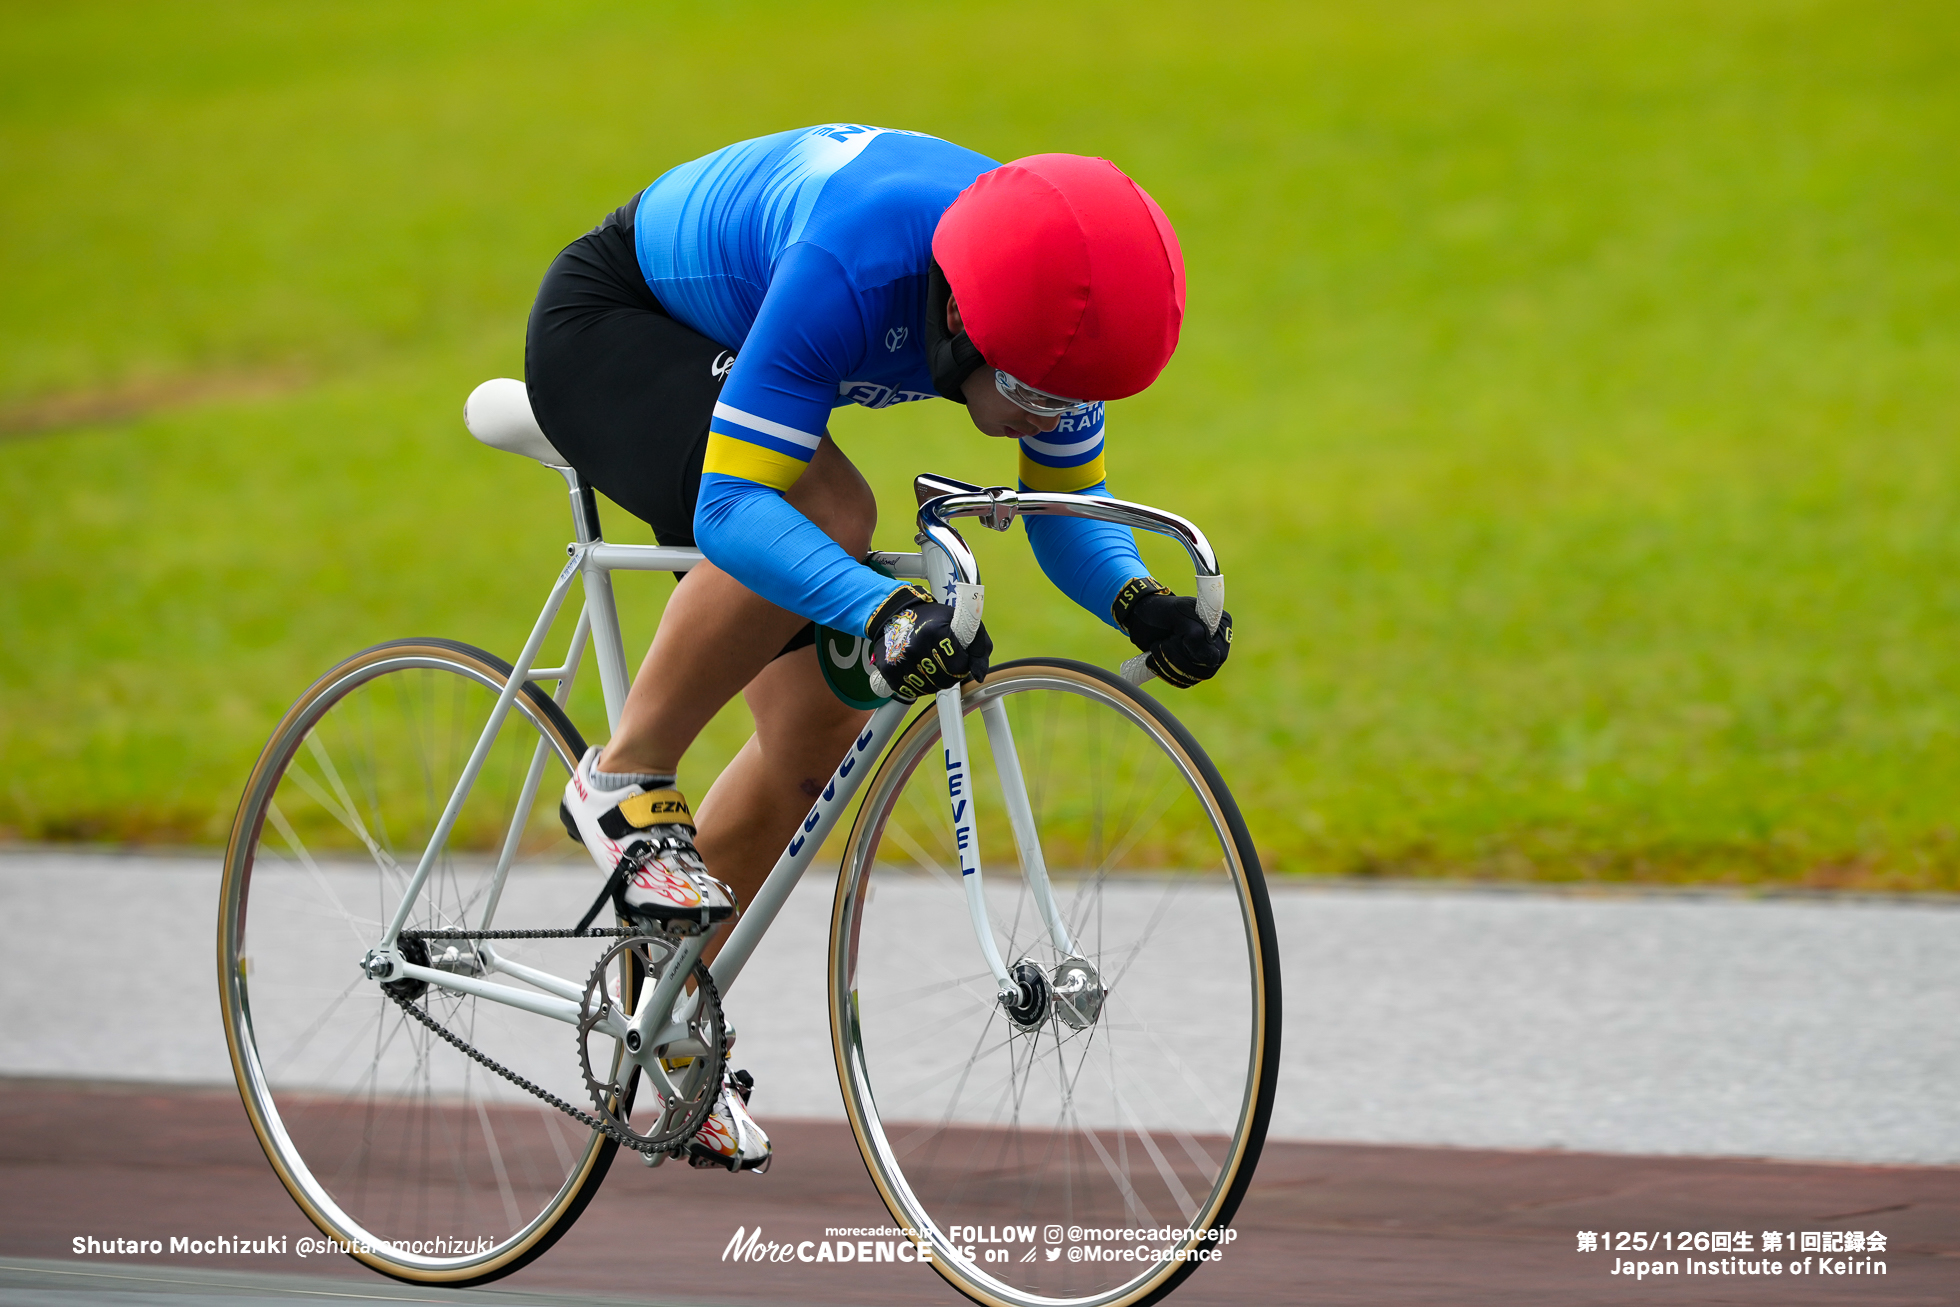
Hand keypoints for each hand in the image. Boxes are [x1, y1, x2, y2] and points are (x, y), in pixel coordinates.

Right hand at [866, 584, 992, 703]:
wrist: (895, 614)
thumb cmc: (931, 619)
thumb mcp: (960, 621)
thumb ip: (979, 647)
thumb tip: (980, 676)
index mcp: (935, 633)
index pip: (960, 666)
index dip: (963, 662)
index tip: (957, 653)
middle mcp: (915, 647)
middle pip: (946, 680)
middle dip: (952, 673)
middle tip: (946, 659)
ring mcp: (900, 661)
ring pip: (930, 688)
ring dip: (936, 680)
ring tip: (932, 663)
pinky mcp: (888, 671)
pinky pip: (912, 691)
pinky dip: (919, 685)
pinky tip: (919, 669)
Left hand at [1111, 577, 1231, 687]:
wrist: (1140, 616)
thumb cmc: (1159, 610)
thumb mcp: (1176, 614)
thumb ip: (1195, 633)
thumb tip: (1211, 658)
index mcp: (1219, 625)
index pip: (1217, 654)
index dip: (1195, 653)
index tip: (1175, 638)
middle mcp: (1215, 643)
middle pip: (1206, 670)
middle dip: (1176, 659)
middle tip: (1161, 643)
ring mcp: (1202, 656)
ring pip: (1192, 678)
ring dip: (1167, 665)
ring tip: (1155, 647)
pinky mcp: (1189, 667)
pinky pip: (1183, 682)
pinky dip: (1164, 673)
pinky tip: (1154, 658)